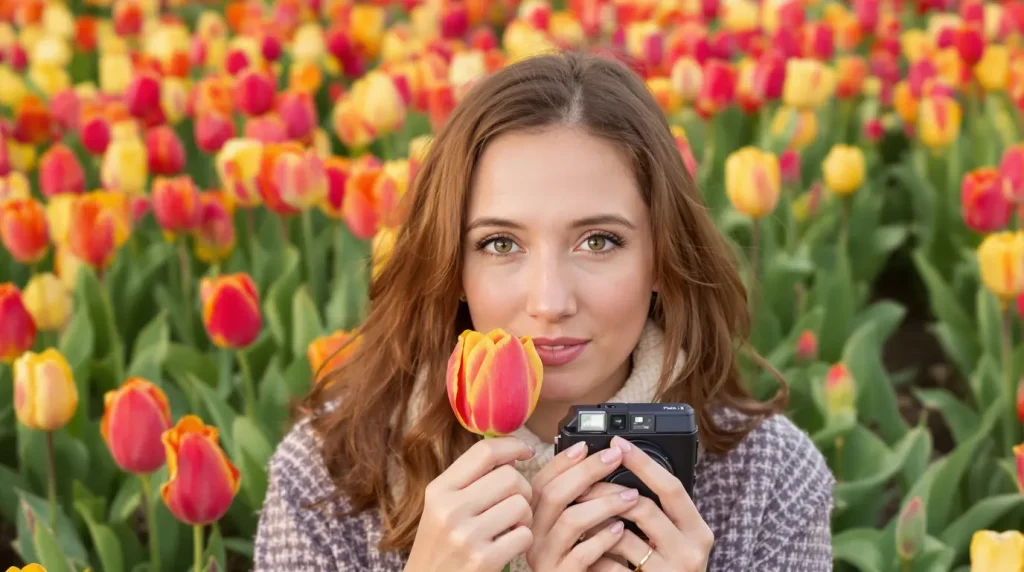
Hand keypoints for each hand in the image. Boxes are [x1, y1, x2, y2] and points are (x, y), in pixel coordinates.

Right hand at [405, 437, 535, 571]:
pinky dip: (524, 540)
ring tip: (511, 527)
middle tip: (516, 502)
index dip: (512, 446)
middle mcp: (450, 509)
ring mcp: (466, 536)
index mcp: (439, 490)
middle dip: (523, 489)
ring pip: (521, 505)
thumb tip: (511, 453)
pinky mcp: (484, 560)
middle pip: (510, 477)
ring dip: (525, 517)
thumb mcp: (441, 508)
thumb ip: (470, 481)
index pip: (484, 452)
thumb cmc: (441, 546)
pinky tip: (509, 545)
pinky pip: (525, 535)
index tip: (525, 451)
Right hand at [525, 439, 639, 570]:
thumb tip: (591, 457)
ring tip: (631, 496)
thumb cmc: (575, 560)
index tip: (586, 445)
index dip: (563, 461)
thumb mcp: (568, 526)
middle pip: (554, 494)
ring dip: (604, 503)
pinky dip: (604, 539)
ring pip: (570, 521)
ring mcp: (545, 559)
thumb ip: (571, 499)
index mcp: (531, 518)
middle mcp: (532, 536)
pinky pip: (582, 554)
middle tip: (615, 457)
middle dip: (587, 471)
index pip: (541, 481)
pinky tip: (621, 530)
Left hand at [577, 436, 712, 571]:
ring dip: (595, 522)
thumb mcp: (675, 538)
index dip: (643, 462)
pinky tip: (584, 546)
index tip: (618, 442)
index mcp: (698, 531)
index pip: (671, 487)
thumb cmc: (670, 569)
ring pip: (622, 536)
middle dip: (607, 491)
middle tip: (582, 483)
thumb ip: (660, 511)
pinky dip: (594, 552)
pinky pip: (611, 564)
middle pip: (642, 506)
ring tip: (579, 514)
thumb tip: (623, 468)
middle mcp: (691, 551)